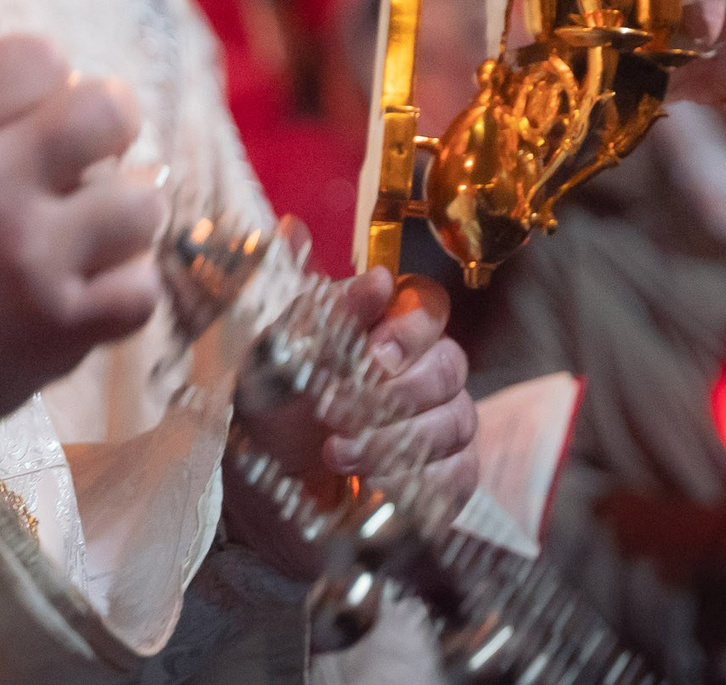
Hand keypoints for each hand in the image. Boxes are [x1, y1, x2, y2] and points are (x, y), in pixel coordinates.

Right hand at [0, 10, 166, 447]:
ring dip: (122, 206)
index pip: (40, 56)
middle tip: (85, 146)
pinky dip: (123, 283)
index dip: (37, 75)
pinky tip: (89, 278)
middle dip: (106, 119)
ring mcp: (34, 262)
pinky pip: (141, 288)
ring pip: (142, 202)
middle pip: (109, 112)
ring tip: (90, 219)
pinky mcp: (62, 329)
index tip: (21, 107)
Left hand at [223, 266, 477, 578]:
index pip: (426, 305)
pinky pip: (460, 474)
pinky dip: (417, 481)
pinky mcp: (448, 479)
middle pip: (448, 364)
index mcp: (385, 327)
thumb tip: (292, 229)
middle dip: (396, 390)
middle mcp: (423, 369)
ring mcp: (442, 423)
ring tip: (335, 454)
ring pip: (456, 419)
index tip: (373, 351)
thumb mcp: (267, 355)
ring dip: (395, 439)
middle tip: (339, 409)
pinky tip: (373, 485)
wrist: (265, 496)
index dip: (408, 327)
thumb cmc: (270, 413)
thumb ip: (288, 299)